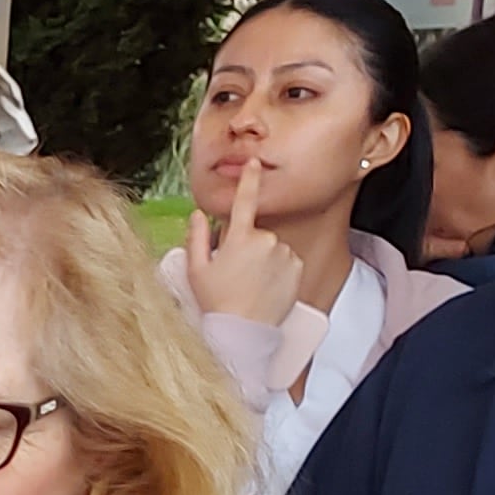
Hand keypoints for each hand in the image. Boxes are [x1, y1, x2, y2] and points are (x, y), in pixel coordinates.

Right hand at [181, 155, 302, 337]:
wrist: (243, 332)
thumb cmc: (216, 303)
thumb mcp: (196, 270)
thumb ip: (196, 237)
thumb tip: (198, 215)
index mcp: (240, 238)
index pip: (245, 200)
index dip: (249, 179)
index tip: (254, 162)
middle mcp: (267, 241)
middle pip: (255, 233)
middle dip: (245, 244)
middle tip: (233, 271)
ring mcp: (285, 254)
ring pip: (272, 247)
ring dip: (263, 258)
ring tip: (250, 283)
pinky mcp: (298, 268)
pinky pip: (286, 261)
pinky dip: (278, 269)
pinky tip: (265, 287)